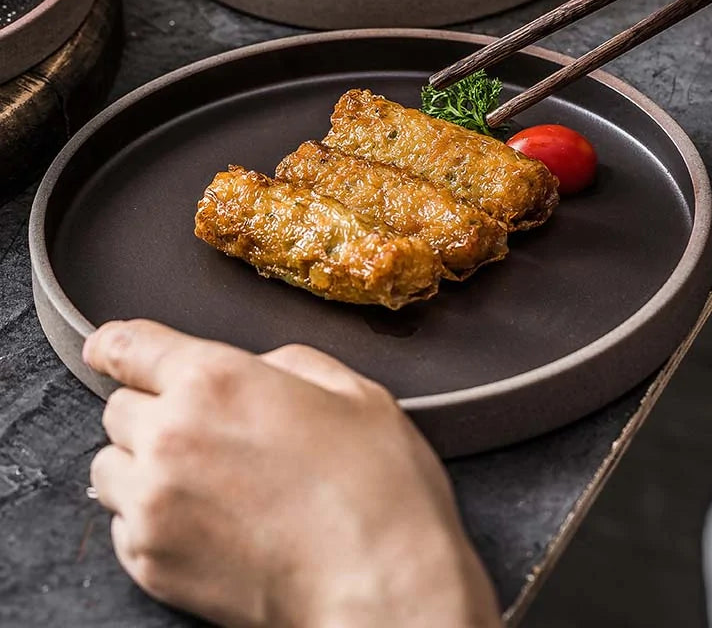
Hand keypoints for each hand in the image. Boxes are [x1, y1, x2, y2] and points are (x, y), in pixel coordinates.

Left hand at [84, 320, 500, 627]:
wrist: (382, 586)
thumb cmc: (378, 489)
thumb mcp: (353, 392)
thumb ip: (291, 363)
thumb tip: (261, 369)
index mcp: (216, 381)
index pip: (130, 346)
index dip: (117, 344)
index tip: (113, 350)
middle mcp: (171, 437)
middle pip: (118, 408)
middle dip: (152, 408)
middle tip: (204, 427)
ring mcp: (154, 505)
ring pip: (109, 467)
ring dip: (142, 462)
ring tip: (201, 476)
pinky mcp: (152, 564)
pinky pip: (122, 524)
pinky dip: (150, 515)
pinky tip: (206, 519)